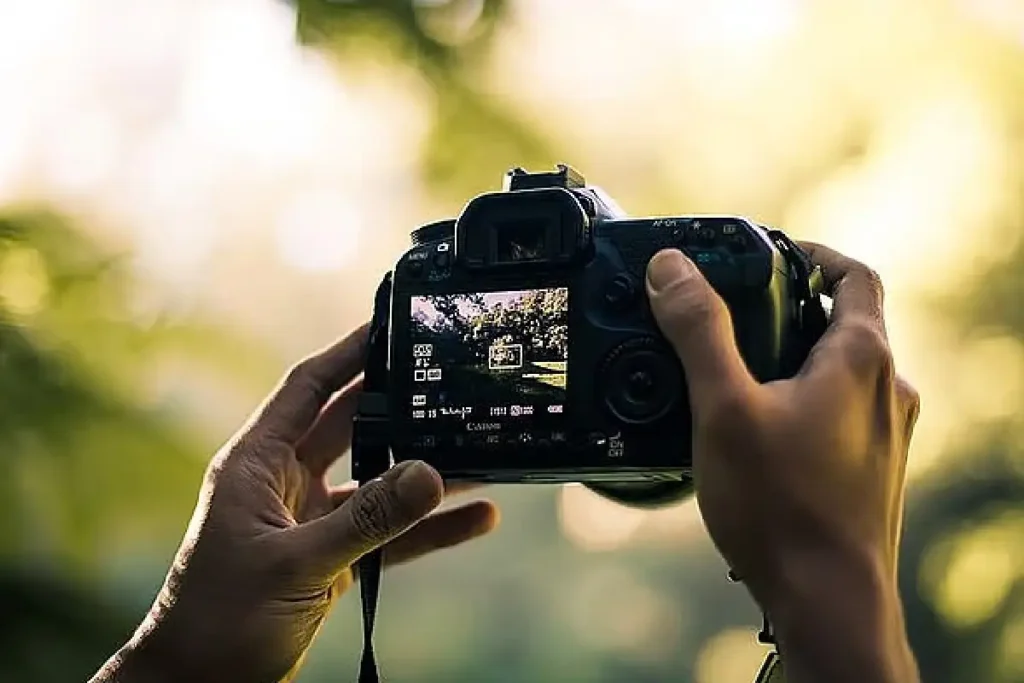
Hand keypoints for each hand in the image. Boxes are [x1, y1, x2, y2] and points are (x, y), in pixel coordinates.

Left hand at [91, 325, 498, 682]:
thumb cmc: (220, 621)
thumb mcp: (297, 564)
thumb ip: (368, 520)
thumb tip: (431, 474)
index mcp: (257, 465)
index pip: (307, 389)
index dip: (347, 353)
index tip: (389, 324)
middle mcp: (285, 483)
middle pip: (353, 426)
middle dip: (400, 405)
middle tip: (449, 379)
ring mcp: (311, 519)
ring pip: (379, 480)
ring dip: (426, 470)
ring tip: (481, 451)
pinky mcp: (332, 557)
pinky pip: (391, 533)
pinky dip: (430, 527)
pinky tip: (475, 518)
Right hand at [646, 245, 919, 682]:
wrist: (827, 601)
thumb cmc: (782, 507)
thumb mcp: (723, 407)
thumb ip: (699, 330)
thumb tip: (672, 268)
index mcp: (862, 358)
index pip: (854, 275)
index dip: (812, 253)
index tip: (769, 254)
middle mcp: (886, 390)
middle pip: (846, 322)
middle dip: (790, 308)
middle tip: (734, 313)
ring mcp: (884, 435)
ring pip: (841, 372)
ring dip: (795, 358)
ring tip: (735, 372)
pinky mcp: (870, 471)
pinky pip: (838, 414)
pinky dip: (803, 401)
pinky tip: (756, 430)